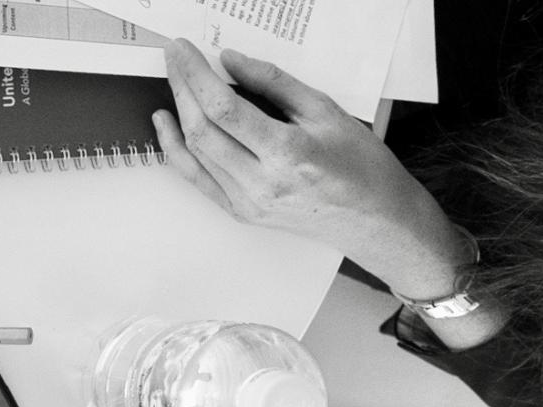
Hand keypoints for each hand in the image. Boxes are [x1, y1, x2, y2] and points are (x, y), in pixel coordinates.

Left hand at [153, 39, 470, 299]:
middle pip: (203, 129)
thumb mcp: (327, 112)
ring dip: (178, 112)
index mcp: (288, 153)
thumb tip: (231, 61)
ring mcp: (248, 202)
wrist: (375, 220)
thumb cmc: (361, 165)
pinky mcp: (241, 212)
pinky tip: (166, 123)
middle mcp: (262, 182)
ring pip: (195, 152)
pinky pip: (197, 178)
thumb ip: (275, 84)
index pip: (224, 108)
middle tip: (174, 58)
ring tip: (173, 81)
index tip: (183, 50)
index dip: (196, 75)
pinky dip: (176, 149)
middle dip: (182, 87)